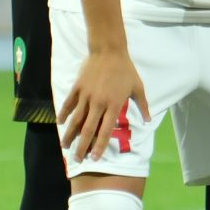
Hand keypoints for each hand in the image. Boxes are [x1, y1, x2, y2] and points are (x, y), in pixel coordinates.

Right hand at [59, 48, 148, 164]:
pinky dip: (63, 114)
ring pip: (76, 119)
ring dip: (69, 134)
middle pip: (88, 129)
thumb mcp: (138, 87)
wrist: (109, 51)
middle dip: (82, 146)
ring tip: (64, 146)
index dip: (100, 145)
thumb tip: (149, 120)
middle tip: (78, 159)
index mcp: (114, 105)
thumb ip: (142, 106)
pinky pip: (69, 104)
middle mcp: (98, 103)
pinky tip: (60, 123)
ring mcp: (86, 96)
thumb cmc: (126, 70)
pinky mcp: (77, 88)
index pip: (105, 130)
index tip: (95, 158)